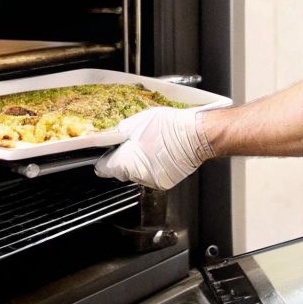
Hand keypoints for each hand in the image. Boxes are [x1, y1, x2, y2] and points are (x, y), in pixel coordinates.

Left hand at [93, 107, 212, 189]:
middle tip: (131, 144)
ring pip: (137, 174)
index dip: (103, 159)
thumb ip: (121, 131)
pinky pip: (152, 176)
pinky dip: (152, 167)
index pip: (104, 168)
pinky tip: (159, 153)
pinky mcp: (166, 182)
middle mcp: (139, 176)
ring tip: (149, 146)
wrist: (199, 135)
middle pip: (121, 171)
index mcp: (128, 162)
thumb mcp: (139, 120)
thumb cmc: (172, 127)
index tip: (103, 156)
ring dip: (138, 164)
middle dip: (123, 159)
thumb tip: (112, 135)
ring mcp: (154, 181)